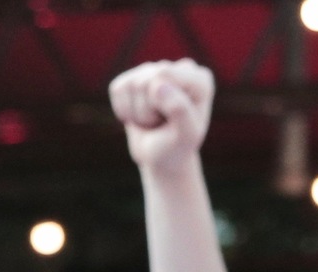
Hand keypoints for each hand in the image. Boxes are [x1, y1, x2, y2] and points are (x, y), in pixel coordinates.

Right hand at [107, 59, 213, 175]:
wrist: (161, 158)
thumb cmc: (176, 146)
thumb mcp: (185, 136)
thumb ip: (179, 110)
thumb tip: (158, 85)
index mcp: (200, 80)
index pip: (164, 75)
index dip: (160, 103)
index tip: (174, 121)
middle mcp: (180, 68)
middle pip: (145, 82)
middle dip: (148, 111)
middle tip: (162, 124)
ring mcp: (156, 70)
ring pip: (131, 85)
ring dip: (138, 113)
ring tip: (154, 121)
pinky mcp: (133, 78)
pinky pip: (117, 89)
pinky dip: (124, 111)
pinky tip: (139, 116)